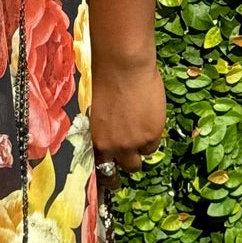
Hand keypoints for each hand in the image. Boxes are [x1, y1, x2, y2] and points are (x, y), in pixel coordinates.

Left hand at [90, 55, 167, 191]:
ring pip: (136, 164)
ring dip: (137, 154)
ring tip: (138, 136)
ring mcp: (130, 144)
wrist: (122, 65)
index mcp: (89, 139)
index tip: (106, 177)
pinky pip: (152, 148)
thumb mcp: (93, 111)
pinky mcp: (150, 136)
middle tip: (126, 163)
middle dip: (119, 169)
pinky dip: (151, 139)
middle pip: (114, 174)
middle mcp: (107, 147)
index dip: (101, 174)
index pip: (93, 169)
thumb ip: (99, 129)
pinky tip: (148, 121)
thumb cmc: (103, 78)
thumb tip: (106, 138)